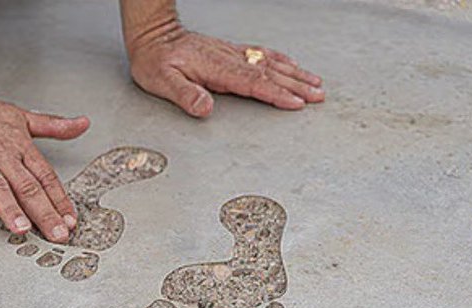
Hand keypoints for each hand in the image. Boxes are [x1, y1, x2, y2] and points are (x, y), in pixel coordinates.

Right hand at [0, 81, 89, 242]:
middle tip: (57, 234)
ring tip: (22, 229)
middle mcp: (1, 152)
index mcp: (20, 144)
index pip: (45, 175)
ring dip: (10, 209)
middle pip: (27, 185)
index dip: (60, 199)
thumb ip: (53, 125)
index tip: (71, 220)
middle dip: (44, 212)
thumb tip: (83, 124)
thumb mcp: (21, 116)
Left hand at [127, 22, 323, 117]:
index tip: (296, 102)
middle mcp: (228, 59)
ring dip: (295, 74)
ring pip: (270, 63)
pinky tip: (291, 65)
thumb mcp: (162, 81)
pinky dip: (280, 60)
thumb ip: (185, 94)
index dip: (276, 94)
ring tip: (316, 83)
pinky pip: (262, 54)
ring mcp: (231, 54)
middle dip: (296, 85)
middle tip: (319, 96)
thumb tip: (205, 108)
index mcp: (216, 69)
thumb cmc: (154, 60)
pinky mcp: (230, 51)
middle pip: (269, 73)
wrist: (152, 36)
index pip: (253, 83)